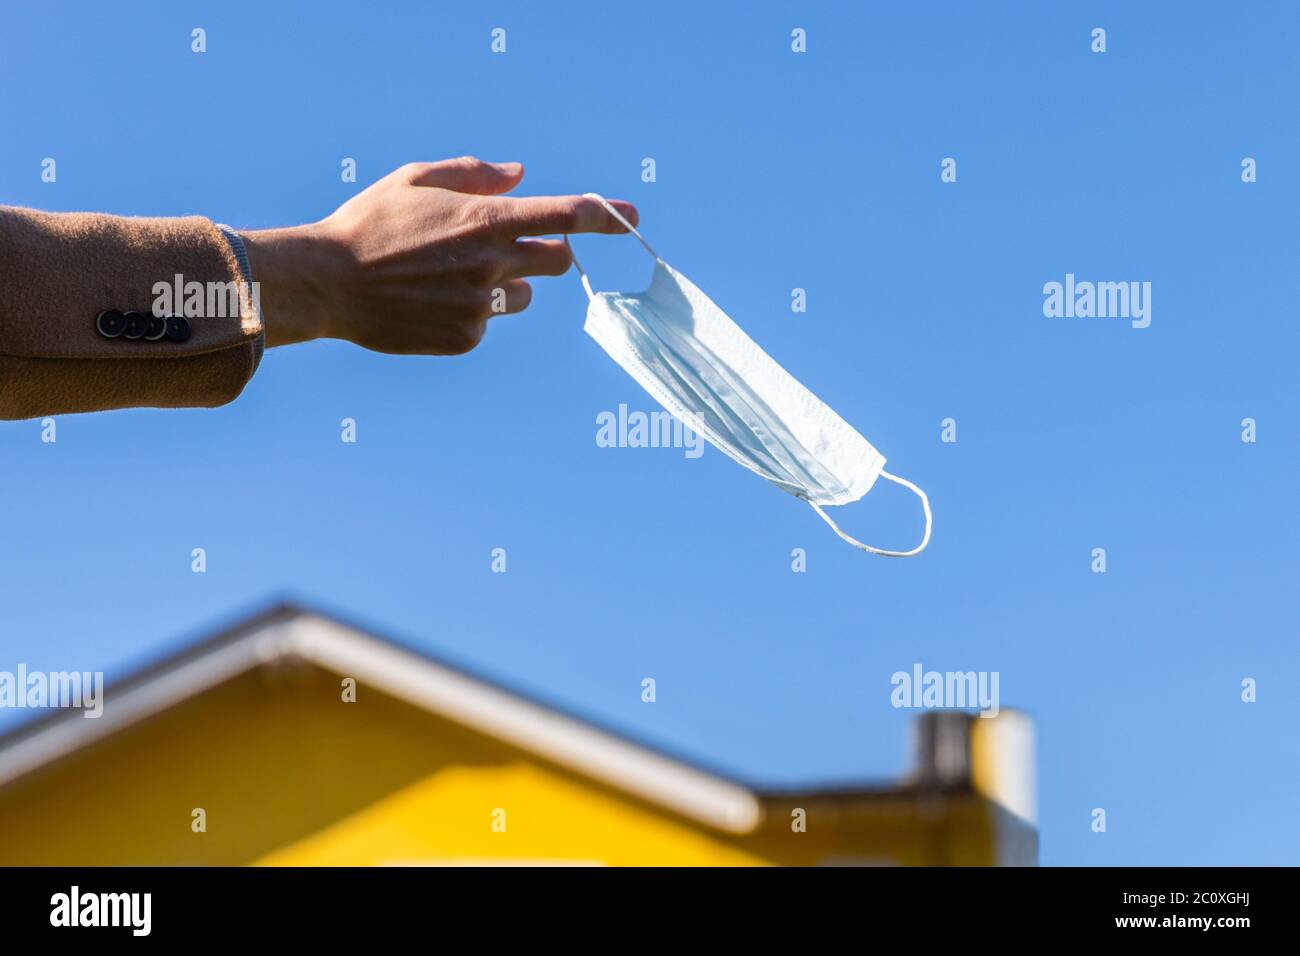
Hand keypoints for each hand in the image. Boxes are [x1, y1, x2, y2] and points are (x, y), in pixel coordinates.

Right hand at [243, 157, 637, 353]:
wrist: (328, 283)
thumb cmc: (370, 222)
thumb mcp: (416, 178)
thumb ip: (475, 174)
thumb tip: (521, 176)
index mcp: (486, 219)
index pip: (565, 215)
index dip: (605, 215)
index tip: (631, 216)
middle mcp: (493, 264)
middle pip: (556, 260)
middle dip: (547, 251)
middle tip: (510, 245)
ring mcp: (482, 306)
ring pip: (521, 295)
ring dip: (504, 284)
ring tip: (447, 276)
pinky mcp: (466, 338)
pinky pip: (488, 323)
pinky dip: (471, 312)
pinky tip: (429, 301)